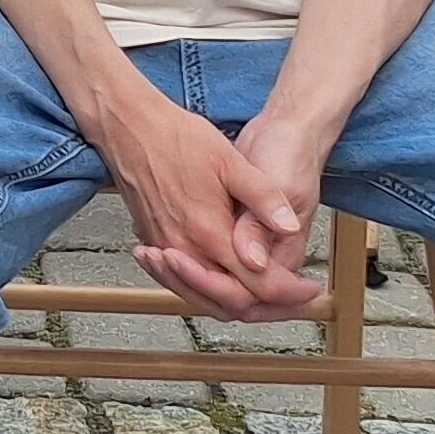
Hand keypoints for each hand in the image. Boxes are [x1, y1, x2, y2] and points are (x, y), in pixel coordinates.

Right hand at [93, 83, 320, 319]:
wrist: (127, 127)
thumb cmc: (175, 137)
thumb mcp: (230, 160)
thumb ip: (262, 198)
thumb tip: (289, 226)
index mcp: (209, 233)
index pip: (256, 287)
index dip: (288, 294)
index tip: (308, 288)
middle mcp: (184, 250)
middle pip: (230, 304)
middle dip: (267, 307)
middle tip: (294, 298)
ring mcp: (164, 248)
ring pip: (204, 298)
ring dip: (236, 302)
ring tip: (266, 295)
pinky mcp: (153, 241)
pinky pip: (183, 282)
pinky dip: (207, 289)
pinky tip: (221, 279)